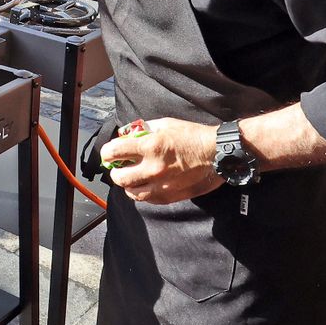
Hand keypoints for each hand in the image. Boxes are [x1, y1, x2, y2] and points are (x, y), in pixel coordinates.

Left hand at [100, 117, 221, 203]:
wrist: (218, 153)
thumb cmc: (193, 136)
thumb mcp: (165, 124)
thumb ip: (143, 130)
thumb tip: (128, 135)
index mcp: (150, 146)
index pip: (114, 152)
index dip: (107, 152)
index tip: (109, 153)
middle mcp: (153, 168)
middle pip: (119, 177)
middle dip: (115, 171)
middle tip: (118, 167)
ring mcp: (162, 185)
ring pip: (132, 193)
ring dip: (127, 185)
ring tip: (131, 178)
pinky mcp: (171, 196)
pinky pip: (148, 200)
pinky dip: (142, 194)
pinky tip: (145, 186)